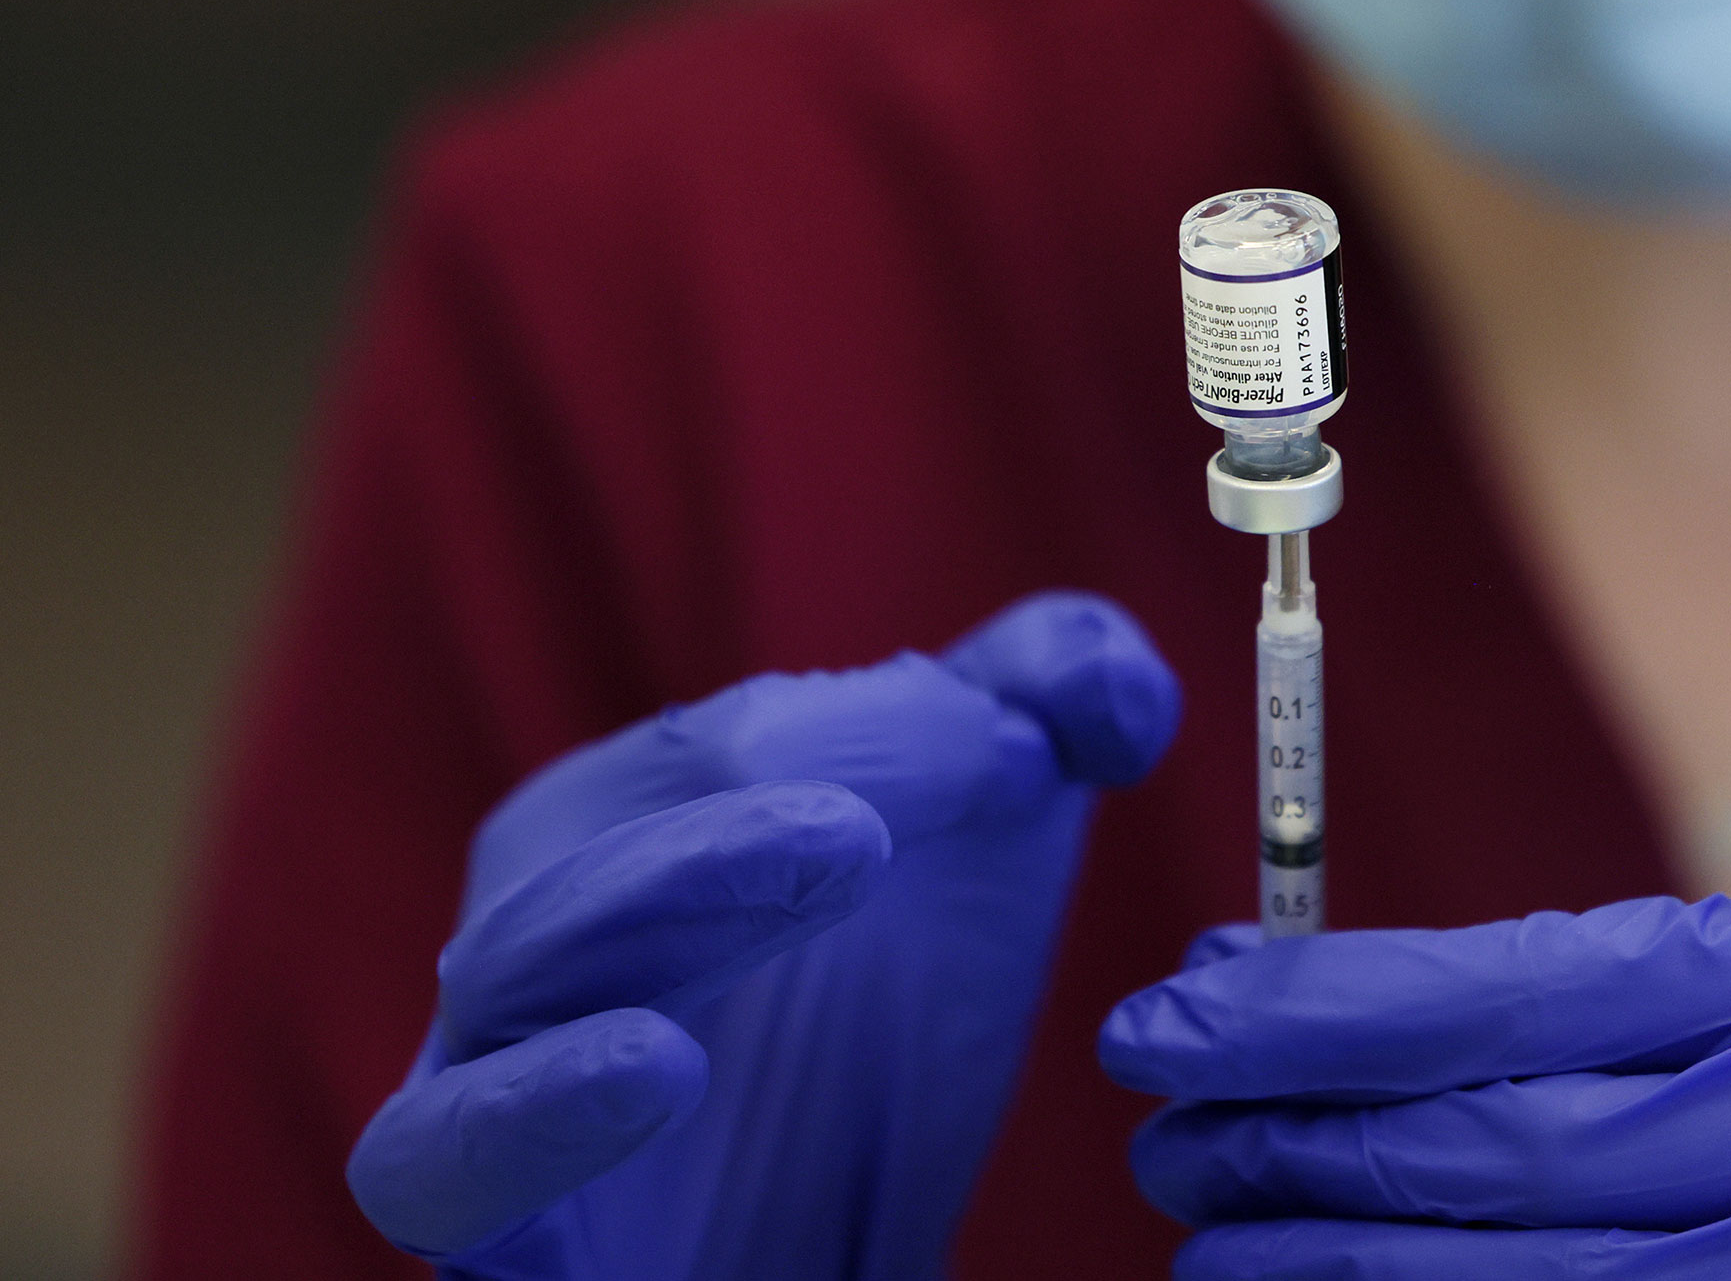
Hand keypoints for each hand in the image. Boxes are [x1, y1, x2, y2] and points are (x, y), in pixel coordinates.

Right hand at [348, 592, 1180, 1279]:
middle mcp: (536, 931)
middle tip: (964, 766)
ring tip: (844, 850)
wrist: (836, 1262)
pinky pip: (438, 1160)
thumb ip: (1056, 705)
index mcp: (629, 818)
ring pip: (510, 965)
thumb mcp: (995, 843)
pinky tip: (660, 1061)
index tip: (1019, 749)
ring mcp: (493, 1074)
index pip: (725, 738)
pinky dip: (528, 1108)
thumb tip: (1109, 690)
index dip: (878, 724)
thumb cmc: (887, 1035)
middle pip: (599, 816)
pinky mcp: (487, 1227)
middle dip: (776, 772)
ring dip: (672, 889)